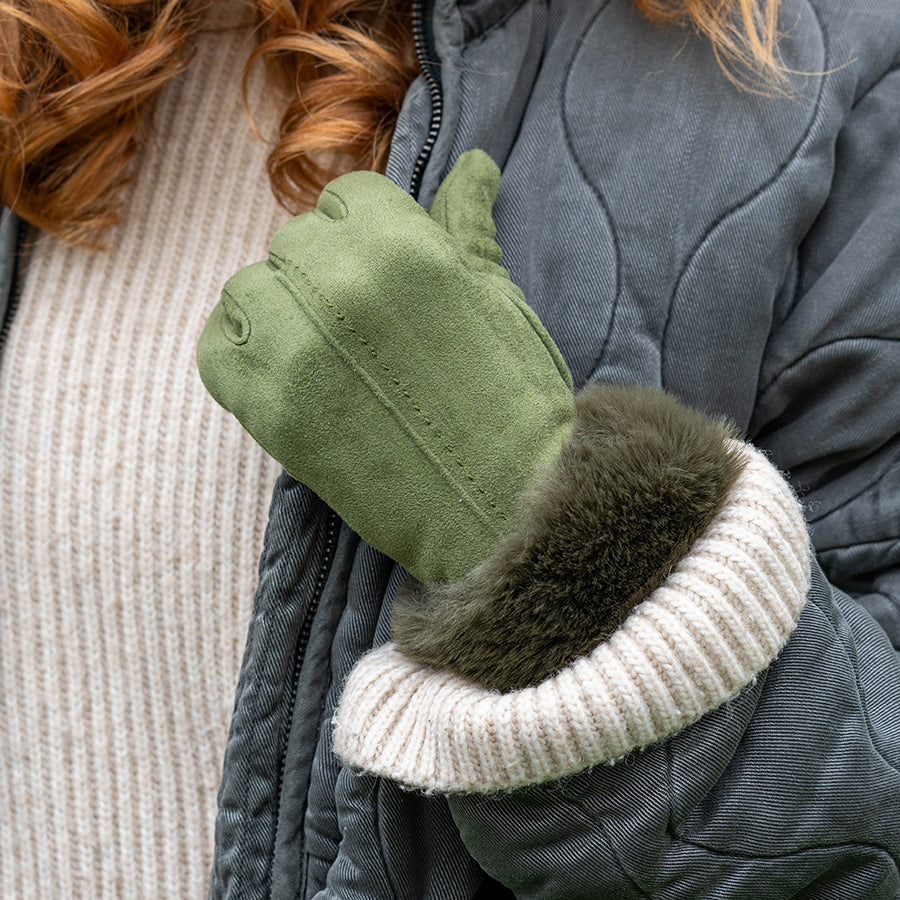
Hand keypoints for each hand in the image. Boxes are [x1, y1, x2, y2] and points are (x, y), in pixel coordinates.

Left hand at [198, 150, 746, 693]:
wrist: (505, 505)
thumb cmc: (515, 401)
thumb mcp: (500, 301)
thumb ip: (467, 228)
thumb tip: (473, 166)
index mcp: (403, 248)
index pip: (347, 198)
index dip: (365, 230)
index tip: (381, 267)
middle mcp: (339, 286)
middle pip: (294, 241)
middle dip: (326, 269)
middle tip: (360, 319)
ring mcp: (294, 350)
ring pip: (248, 290)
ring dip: (279, 308)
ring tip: (323, 345)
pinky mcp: (268, 411)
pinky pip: (217, 350)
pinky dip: (240, 350)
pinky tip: (282, 368)